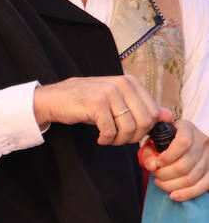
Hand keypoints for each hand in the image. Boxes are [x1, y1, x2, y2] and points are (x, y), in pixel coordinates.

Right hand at [32, 76, 165, 145]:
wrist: (54, 99)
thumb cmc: (86, 101)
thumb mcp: (116, 101)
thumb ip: (142, 107)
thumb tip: (169, 115)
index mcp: (130, 82)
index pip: (153, 113)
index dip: (144, 130)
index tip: (128, 133)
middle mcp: (122, 84)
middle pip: (144, 122)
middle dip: (133, 137)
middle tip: (118, 138)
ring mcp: (109, 92)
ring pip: (129, 128)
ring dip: (119, 140)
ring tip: (109, 139)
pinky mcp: (96, 103)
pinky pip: (110, 130)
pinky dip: (106, 139)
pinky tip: (99, 138)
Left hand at [141, 119, 208, 200]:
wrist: (184, 142)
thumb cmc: (166, 142)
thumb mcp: (155, 140)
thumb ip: (149, 152)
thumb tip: (152, 166)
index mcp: (187, 129)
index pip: (183, 143)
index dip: (169, 156)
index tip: (157, 163)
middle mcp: (202, 142)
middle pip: (185, 165)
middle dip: (165, 174)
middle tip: (155, 175)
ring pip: (192, 177)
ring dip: (171, 185)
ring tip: (160, 182)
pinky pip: (203, 186)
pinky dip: (187, 193)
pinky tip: (173, 195)